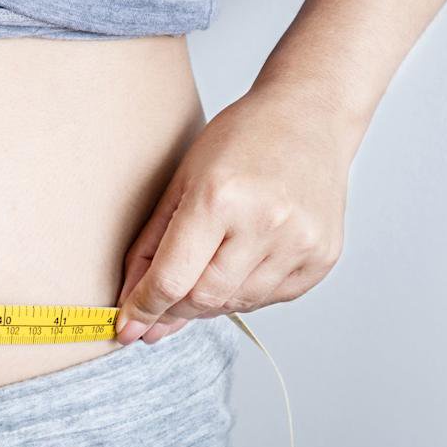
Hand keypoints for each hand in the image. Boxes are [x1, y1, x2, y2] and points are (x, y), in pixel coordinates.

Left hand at [115, 88, 355, 345]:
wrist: (309, 118)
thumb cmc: (240, 140)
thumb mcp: (181, 180)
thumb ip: (152, 243)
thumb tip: (132, 298)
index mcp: (219, 198)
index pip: (171, 278)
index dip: (142, 309)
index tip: (125, 328)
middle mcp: (264, 224)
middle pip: (203, 298)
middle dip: (172, 309)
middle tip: (156, 309)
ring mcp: (299, 244)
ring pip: (236, 303)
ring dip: (208, 301)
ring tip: (201, 274)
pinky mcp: (322, 258)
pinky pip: (269, 298)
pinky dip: (243, 293)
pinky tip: (238, 266)